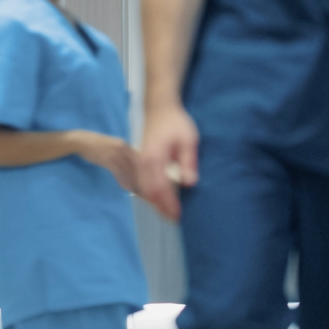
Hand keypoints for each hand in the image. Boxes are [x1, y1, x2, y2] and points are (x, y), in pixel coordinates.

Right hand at [73, 132, 140, 194]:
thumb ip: (122, 154)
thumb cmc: (96, 144)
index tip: (147, 180)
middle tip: (145, 188)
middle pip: (136, 165)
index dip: (145, 171)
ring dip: (133, 181)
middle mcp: (122, 148)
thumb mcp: (112, 146)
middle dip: (141, 178)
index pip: (139, 159)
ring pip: (128, 170)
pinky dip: (123, 181)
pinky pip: (118, 173)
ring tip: (137, 191)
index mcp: (125, 145)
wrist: (82, 140)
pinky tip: (126, 187)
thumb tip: (130, 165)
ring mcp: (115, 154)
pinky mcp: (107, 160)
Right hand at [136, 104, 198, 221]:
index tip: (178, 215)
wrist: (159, 109)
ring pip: (143, 189)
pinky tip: (159, 200)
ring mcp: (138, 162)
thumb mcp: (188, 140)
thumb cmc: (176, 123)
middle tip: (174, 220)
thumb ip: (188, 161)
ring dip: (154, 203)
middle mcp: (143, 162)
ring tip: (167, 213)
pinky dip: (149, 194)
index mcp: (154, 158)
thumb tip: (189, 183)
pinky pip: (141, 183)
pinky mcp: (139, 162)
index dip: (169, 204)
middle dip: (161, 207)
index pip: (160, 188)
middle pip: (149, 192)